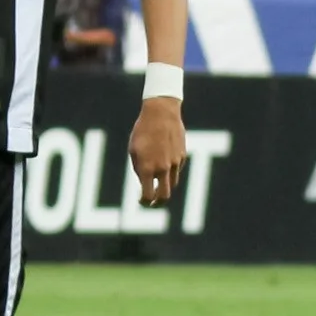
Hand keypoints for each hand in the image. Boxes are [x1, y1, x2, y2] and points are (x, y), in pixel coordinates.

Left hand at [129, 93, 185, 208]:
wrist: (161, 113)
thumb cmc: (142, 130)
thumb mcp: (134, 150)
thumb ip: (139, 169)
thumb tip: (145, 182)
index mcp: (147, 168)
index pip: (147, 195)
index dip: (144, 202)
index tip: (141, 201)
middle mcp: (162, 168)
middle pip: (164, 196)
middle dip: (158, 203)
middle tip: (153, 203)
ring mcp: (174, 163)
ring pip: (172, 184)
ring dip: (164, 187)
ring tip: (158, 184)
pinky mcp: (182, 156)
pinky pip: (176, 169)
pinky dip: (170, 171)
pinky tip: (164, 162)